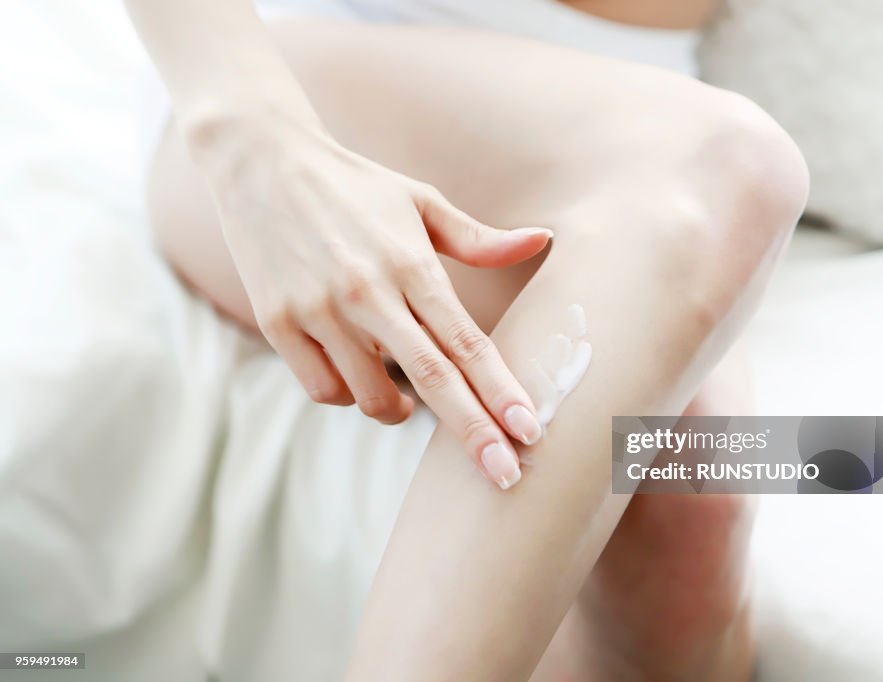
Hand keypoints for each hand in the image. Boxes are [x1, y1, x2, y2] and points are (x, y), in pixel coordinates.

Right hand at [190, 109, 547, 488]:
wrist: (259, 161)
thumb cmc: (354, 185)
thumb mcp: (420, 201)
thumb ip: (478, 238)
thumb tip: (541, 241)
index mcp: (409, 262)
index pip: (466, 341)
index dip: (501, 390)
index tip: (531, 431)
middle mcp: (366, 290)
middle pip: (431, 377)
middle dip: (473, 432)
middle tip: (506, 475)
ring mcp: (317, 310)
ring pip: (370, 396)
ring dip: (398, 410)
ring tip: (405, 397)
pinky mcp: (276, 324)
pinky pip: (322, 389)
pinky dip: (346, 394)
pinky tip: (354, 371)